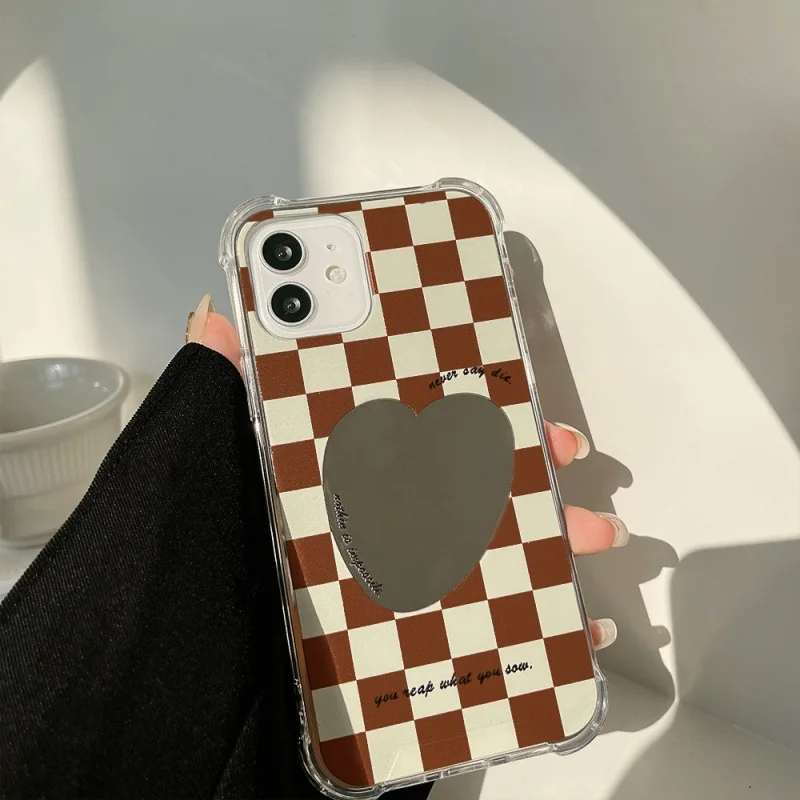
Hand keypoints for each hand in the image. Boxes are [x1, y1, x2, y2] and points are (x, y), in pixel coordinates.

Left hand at [187, 294, 623, 649]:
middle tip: (570, 452)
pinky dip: (545, 622)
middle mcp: (388, 518)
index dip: (476, 408)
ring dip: (558, 535)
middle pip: (478, 484)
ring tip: (597, 533)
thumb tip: (220, 314)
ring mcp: (407, 575)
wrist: (212, 654)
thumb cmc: (220, 543)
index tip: (521, 394)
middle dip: (535, 464)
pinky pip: (494, 624)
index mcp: (355, 472)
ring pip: (501, 547)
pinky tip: (576, 622)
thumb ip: (224, 386)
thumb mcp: (219, 454)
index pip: (425, 429)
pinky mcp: (418, 631)